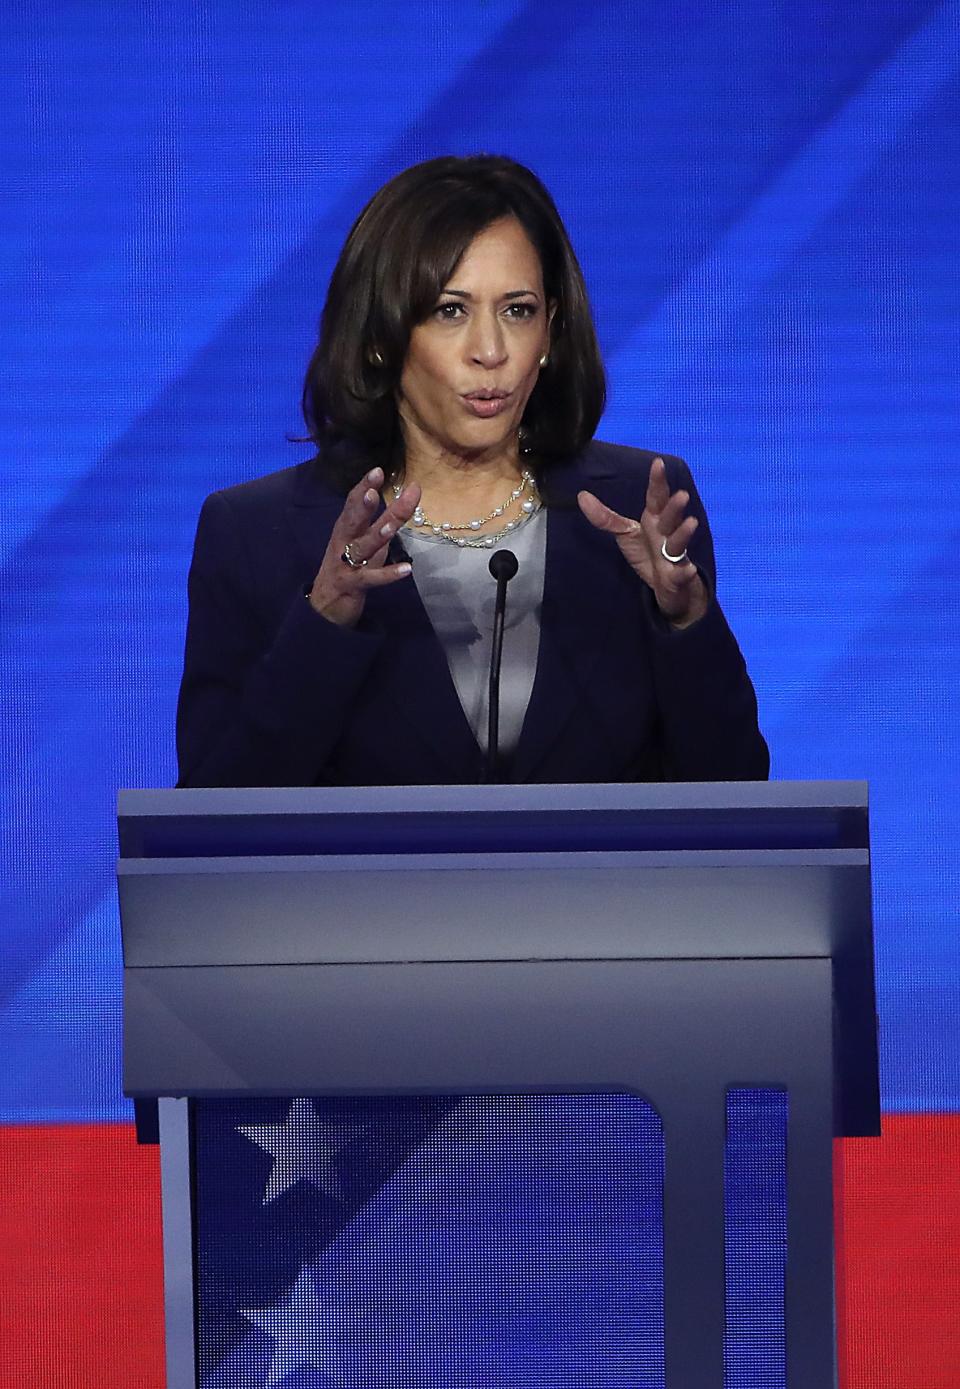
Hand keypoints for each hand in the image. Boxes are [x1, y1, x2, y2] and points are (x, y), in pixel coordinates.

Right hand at [308, 468, 419, 626]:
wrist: (324, 608)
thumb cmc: (347, 570)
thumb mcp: (364, 545)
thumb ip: (381, 525)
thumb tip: (404, 502)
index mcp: (346, 530)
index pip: (353, 503)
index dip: (364, 486)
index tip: (379, 469)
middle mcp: (343, 543)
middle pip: (354, 519)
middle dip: (365, 502)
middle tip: (375, 485)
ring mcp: (345, 564)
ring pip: (362, 547)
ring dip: (376, 535)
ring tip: (391, 525)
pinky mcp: (351, 585)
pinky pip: (370, 579)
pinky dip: (388, 574)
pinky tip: (407, 569)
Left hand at [577, 457, 707, 627]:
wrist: (667, 586)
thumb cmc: (648, 553)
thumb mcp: (626, 533)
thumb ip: (605, 517)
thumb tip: (581, 495)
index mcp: (655, 520)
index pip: (657, 497)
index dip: (657, 481)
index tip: (658, 463)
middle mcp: (667, 534)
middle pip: (671, 518)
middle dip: (675, 507)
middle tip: (682, 494)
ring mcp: (675, 555)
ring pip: (679, 543)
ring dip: (684, 533)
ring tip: (691, 523)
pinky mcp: (678, 577)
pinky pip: (682, 574)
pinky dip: (686, 572)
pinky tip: (689, 569)